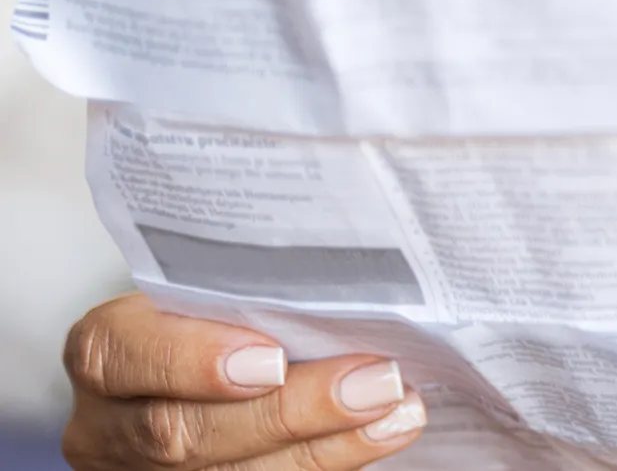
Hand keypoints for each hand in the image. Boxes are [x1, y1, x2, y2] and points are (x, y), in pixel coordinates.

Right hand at [62, 293, 425, 469]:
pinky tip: (383, 432)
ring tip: (396, 408)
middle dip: (290, 410)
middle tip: (375, 381)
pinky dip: (331, 460)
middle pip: (183, 431)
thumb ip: (249, 292)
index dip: (191, 360)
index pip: (122, 353)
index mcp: (106, 351)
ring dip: (328, 445)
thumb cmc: (213, 314)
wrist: (201, 363)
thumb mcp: (207, 290)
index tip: (271, 358)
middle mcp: (111, 425)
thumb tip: (347, 278)